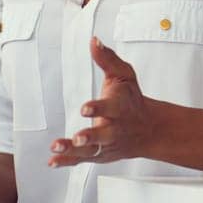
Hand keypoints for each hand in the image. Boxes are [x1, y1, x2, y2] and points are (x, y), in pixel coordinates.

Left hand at [49, 37, 165, 166]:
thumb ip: (107, 59)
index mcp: (120, 108)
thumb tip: (94, 41)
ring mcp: (106, 144)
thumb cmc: (132, 100)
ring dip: (73, 151)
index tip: (85, 108)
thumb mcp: (124, 76)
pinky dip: (67, 161)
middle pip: (102, 135)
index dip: (98, 108)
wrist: (150, 130)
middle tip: (78, 137)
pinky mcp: (98, 155)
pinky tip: (52, 161)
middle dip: (90, 137)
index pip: (110, 108)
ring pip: (90, 150)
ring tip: (56, 148)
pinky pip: (81, 160)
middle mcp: (114, 129)